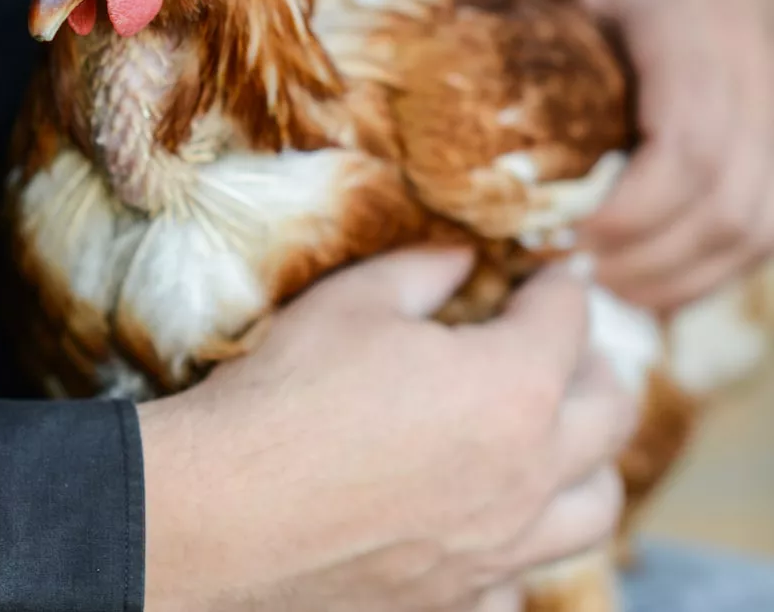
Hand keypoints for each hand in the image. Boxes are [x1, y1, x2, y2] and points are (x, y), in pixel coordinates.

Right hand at [139, 248, 634, 610]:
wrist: (224, 511)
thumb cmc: (290, 392)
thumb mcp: (354, 302)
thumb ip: (422, 271)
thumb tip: (461, 258)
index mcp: (513, 388)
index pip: (567, 320)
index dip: (561, 286)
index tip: (552, 274)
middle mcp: (528, 474)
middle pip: (610, 413)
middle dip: (597, 366)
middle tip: (570, 348)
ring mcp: (500, 547)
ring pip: (596, 509)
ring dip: (590, 461)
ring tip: (557, 437)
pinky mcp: (460, 598)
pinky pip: (527, 576)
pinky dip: (528, 542)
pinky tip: (493, 521)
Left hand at [483, 0, 773, 310]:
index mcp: (700, 34)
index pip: (689, 146)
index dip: (632, 209)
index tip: (565, 235)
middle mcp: (756, 82)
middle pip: (724, 205)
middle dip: (644, 255)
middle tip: (568, 274)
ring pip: (753, 229)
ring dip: (676, 273)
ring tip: (601, 285)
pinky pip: (764, 228)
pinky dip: (707, 267)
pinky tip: (648, 278)